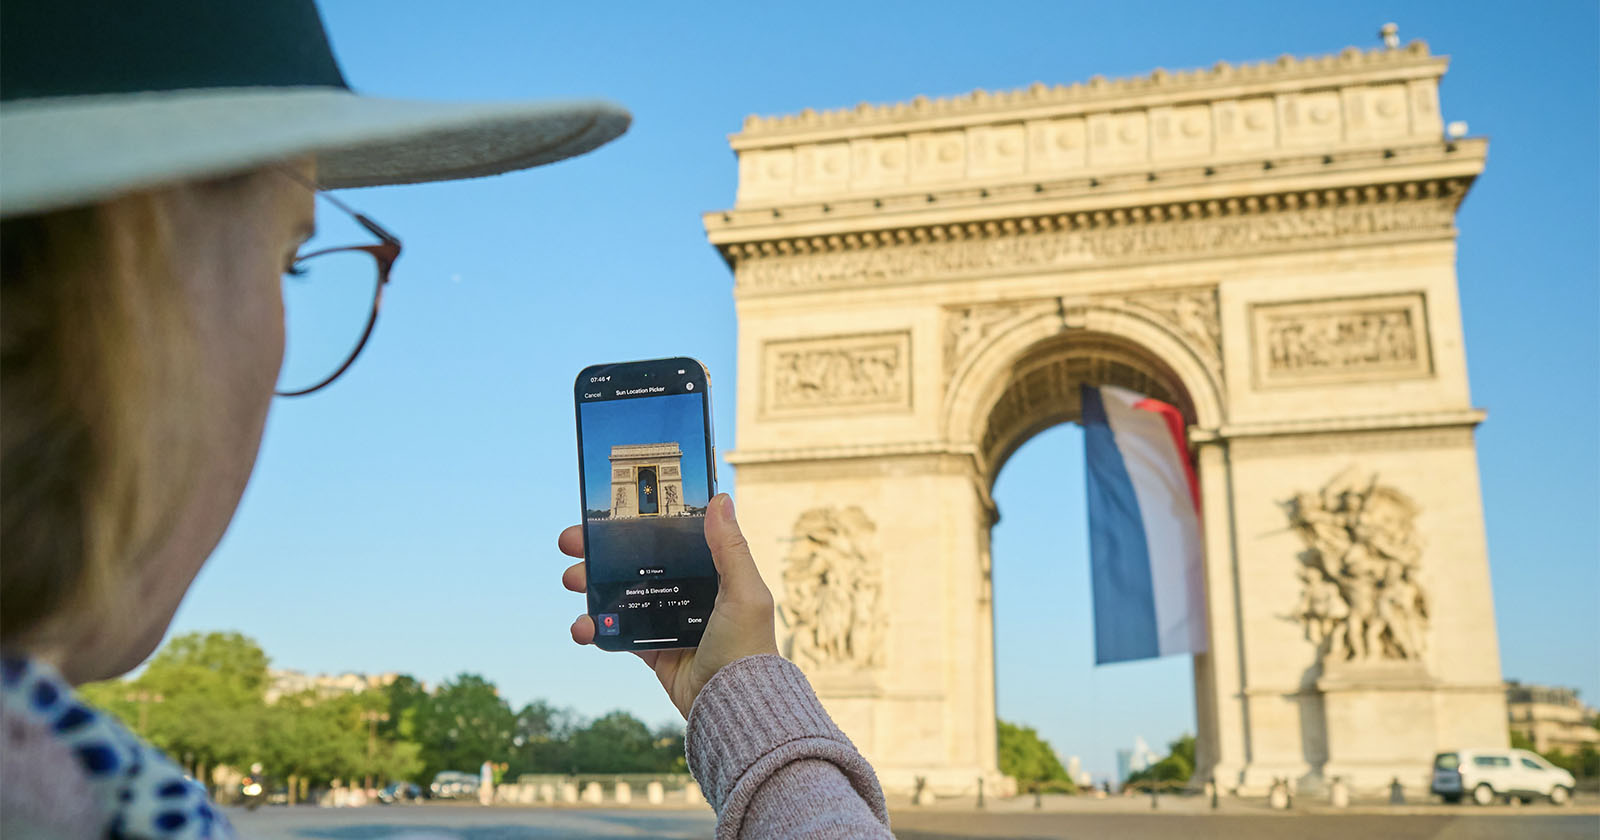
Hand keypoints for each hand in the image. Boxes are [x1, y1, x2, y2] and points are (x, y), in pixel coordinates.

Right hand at [559, 493, 778, 717]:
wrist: (733, 705)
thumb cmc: (747, 647)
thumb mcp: (745, 592)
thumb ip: (731, 548)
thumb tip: (719, 498)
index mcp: (712, 573)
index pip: (670, 538)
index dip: (639, 523)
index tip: (609, 511)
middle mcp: (688, 592)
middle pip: (637, 562)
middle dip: (601, 551)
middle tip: (571, 542)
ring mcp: (668, 620)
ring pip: (621, 594)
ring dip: (592, 585)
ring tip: (573, 581)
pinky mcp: (653, 649)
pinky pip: (617, 633)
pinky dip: (596, 628)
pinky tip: (583, 626)